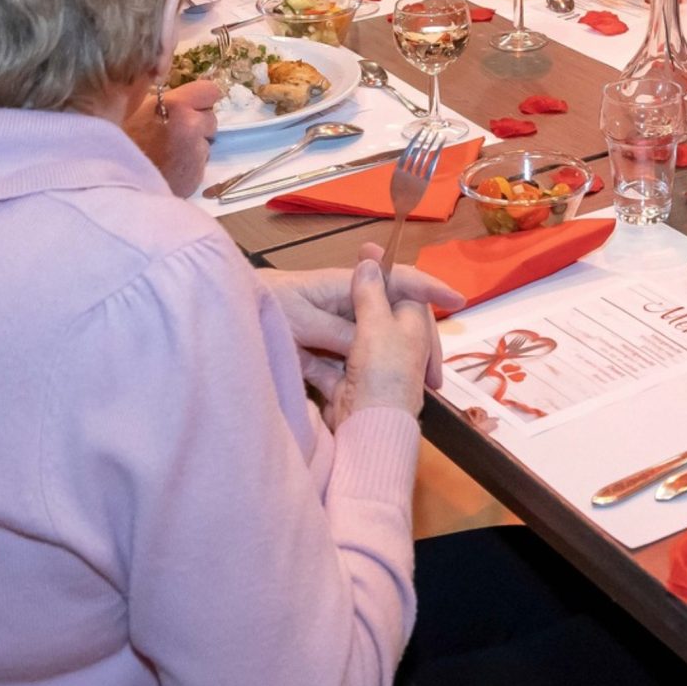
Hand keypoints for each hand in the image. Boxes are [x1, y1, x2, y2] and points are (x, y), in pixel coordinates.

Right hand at [125, 79, 220, 195]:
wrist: (112, 181)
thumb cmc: (117, 140)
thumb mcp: (134, 107)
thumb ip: (163, 100)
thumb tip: (179, 97)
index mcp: (176, 105)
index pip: (209, 91)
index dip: (199, 99)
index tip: (188, 106)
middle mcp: (192, 126)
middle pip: (210, 118)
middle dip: (197, 124)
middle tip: (172, 133)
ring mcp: (196, 153)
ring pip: (206, 143)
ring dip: (194, 146)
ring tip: (168, 153)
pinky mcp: (196, 176)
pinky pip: (200, 164)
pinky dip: (189, 166)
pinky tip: (169, 169)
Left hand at [264, 254, 460, 396]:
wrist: (227, 322)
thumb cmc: (262, 308)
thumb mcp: (302, 320)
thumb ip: (340, 331)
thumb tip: (374, 342)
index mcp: (345, 288)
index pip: (396, 280)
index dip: (429, 287)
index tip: (460, 300)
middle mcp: (348, 307)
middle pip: (395, 321)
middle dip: (417, 347)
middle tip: (433, 379)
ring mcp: (337, 331)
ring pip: (376, 350)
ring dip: (389, 371)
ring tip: (409, 399)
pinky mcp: (324, 353)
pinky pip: (350, 369)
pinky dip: (357, 385)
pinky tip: (366, 404)